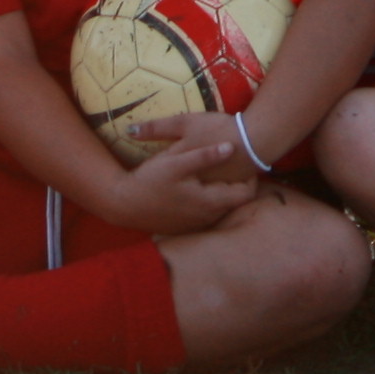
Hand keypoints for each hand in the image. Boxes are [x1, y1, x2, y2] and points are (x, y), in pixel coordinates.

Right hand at [92, 116, 261, 231]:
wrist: (123, 204)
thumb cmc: (150, 181)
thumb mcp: (176, 163)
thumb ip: (205, 156)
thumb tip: (231, 147)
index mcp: (209, 202)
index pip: (246, 193)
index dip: (251, 176)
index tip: (247, 159)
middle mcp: (206, 218)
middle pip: (235, 200)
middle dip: (237, 182)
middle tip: (235, 162)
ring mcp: (195, 224)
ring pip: (221, 207)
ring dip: (222, 191)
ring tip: (220, 170)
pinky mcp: (184, 226)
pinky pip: (207, 213)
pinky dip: (209, 200)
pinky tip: (200, 184)